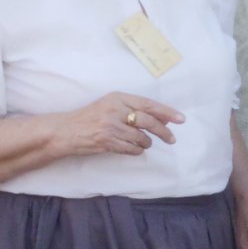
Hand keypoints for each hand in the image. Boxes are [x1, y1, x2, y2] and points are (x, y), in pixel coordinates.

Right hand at [57, 93, 182, 157]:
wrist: (66, 130)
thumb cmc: (91, 117)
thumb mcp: (111, 106)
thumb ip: (134, 109)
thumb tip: (163, 118)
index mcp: (118, 98)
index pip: (148, 104)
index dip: (167, 112)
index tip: (181, 119)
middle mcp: (115, 110)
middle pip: (148, 121)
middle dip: (163, 132)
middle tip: (171, 139)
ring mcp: (110, 126)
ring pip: (141, 137)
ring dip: (146, 143)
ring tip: (142, 142)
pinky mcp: (107, 141)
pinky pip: (132, 149)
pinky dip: (136, 150)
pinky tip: (134, 148)